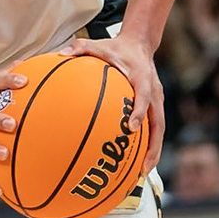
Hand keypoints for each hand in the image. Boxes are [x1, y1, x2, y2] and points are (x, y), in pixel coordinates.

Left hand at [61, 34, 165, 171]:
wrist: (139, 43)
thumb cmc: (115, 46)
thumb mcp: (97, 43)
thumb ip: (79, 48)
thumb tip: (59, 54)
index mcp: (142, 76)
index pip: (143, 95)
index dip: (140, 111)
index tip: (132, 127)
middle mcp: (153, 91)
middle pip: (158, 121)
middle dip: (153, 145)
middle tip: (143, 166)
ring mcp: (157, 100)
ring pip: (159, 129)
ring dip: (153, 151)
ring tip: (142, 173)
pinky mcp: (155, 106)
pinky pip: (154, 128)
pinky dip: (149, 145)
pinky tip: (137, 162)